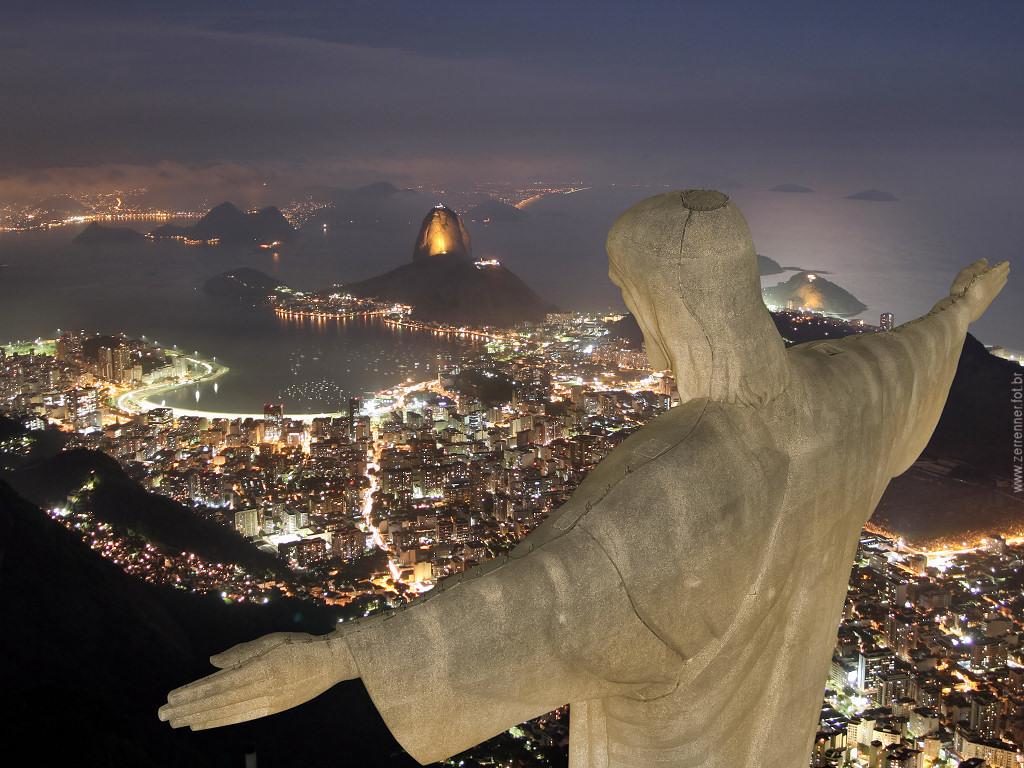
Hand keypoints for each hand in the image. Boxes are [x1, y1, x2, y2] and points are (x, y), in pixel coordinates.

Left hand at [158, 631, 357, 729]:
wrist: (332, 662)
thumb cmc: (300, 645)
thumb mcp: (270, 641)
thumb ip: (241, 652)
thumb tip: (212, 662)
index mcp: (259, 669)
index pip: (218, 684)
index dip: (193, 693)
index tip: (172, 698)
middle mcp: (260, 688)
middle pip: (217, 702)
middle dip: (188, 709)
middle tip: (163, 714)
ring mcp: (267, 702)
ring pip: (225, 712)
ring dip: (198, 717)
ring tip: (177, 721)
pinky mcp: (272, 709)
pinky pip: (240, 717)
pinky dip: (218, 721)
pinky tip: (202, 723)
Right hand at [948, 259, 1009, 322]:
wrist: (960, 311)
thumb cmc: (962, 290)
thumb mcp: (966, 274)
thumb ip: (976, 267)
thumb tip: (985, 261)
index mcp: (989, 278)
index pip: (998, 270)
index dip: (1002, 266)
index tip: (1006, 263)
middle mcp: (992, 287)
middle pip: (1000, 278)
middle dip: (1003, 273)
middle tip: (1007, 269)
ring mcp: (989, 297)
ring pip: (998, 287)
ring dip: (1002, 281)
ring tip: (1004, 278)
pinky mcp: (985, 305)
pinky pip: (995, 293)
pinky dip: (998, 288)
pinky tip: (996, 289)